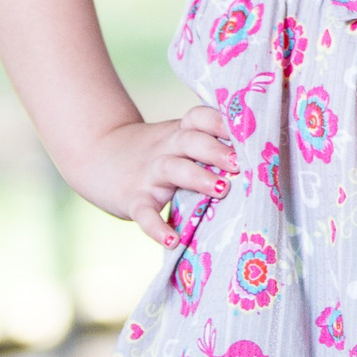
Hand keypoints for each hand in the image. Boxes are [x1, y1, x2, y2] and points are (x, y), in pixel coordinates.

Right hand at [78, 105, 237, 244]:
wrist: (96, 154)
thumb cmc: (155, 151)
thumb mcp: (178, 139)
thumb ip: (208, 144)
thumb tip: (261, 156)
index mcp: (181, 132)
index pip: (200, 117)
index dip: (221, 120)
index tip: (246, 128)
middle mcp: (167, 148)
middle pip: (192, 140)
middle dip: (217, 149)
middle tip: (240, 162)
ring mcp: (149, 173)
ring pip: (173, 169)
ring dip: (198, 177)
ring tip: (222, 189)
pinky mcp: (133, 199)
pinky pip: (144, 213)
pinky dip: (157, 228)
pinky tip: (173, 240)